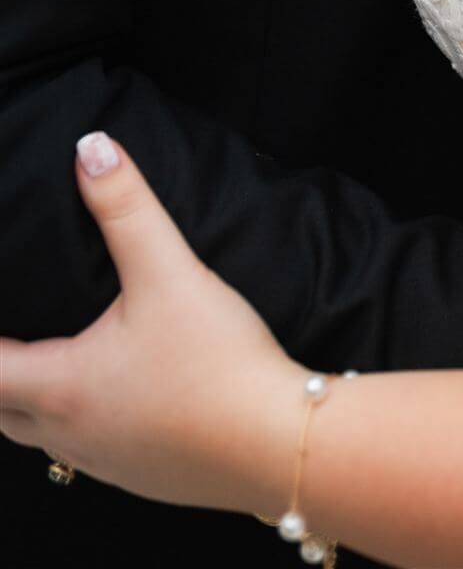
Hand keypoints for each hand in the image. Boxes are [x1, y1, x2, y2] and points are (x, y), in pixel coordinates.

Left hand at [0, 134, 299, 517]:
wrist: (275, 443)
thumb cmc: (217, 362)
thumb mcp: (169, 272)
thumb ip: (126, 207)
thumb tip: (90, 147)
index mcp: (62, 386)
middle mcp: (70, 435)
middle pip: (1, 410)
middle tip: (10, 335)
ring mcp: (105, 462)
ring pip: (43, 437)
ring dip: (32, 403)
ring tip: (49, 362)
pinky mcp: (141, 475)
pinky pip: (87, 452)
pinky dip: (79, 423)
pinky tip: (115, 398)